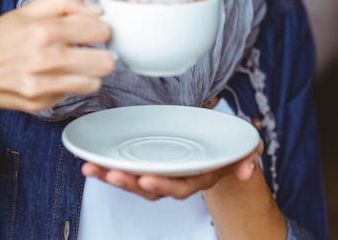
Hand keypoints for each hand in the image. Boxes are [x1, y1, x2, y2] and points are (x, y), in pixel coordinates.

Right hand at [0, 0, 115, 115]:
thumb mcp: (26, 10)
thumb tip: (95, 7)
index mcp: (43, 30)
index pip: (100, 30)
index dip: (100, 27)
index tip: (92, 28)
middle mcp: (44, 60)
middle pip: (105, 62)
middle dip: (102, 52)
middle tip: (90, 47)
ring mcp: (42, 86)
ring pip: (95, 82)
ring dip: (90, 71)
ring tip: (77, 62)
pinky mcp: (40, 104)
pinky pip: (73, 94)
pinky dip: (71, 84)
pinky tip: (57, 74)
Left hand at [81, 140, 262, 200]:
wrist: (219, 151)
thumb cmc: (229, 148)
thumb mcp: (245, 149)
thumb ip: (248, 155)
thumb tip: (247, 168)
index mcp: (199, 176)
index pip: (180, 186)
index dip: (163, 185)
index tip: (147, 179)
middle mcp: (177, 181)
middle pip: (151, 189)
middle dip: (130, 183)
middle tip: (111, 173)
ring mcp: (162, 176)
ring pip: (134, 182)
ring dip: (112, 177)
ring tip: (90, 168)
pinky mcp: (149, 167)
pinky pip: (128, 171)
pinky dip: (108, 167)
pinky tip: (89, 161)